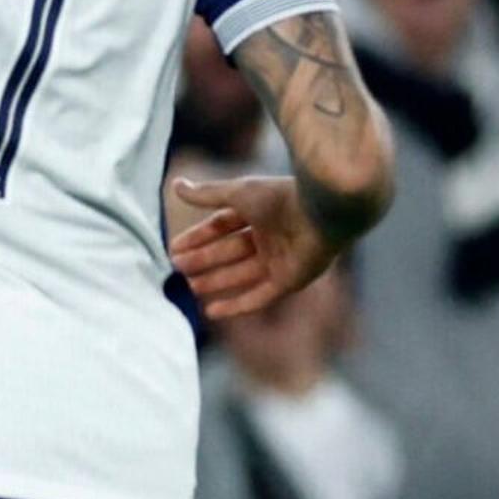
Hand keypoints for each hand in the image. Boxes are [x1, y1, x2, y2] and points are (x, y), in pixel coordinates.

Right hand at [167, 174, 341, 317]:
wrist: (324, 212)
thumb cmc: (281, 197)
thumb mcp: (237, 194)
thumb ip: (206, 194)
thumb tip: (175, 186)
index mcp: (260, 211)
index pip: (223, 226)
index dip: (198, 237)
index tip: (174, 248)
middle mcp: (270, 235)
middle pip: (230, 252)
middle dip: (204, 260)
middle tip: (177, 269)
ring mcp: (281, 259)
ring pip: (241, 274)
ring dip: (215, 282)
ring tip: (189, 288)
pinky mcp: (291, 280)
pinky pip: (259, 297)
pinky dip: (236, 305)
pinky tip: (211, 312)